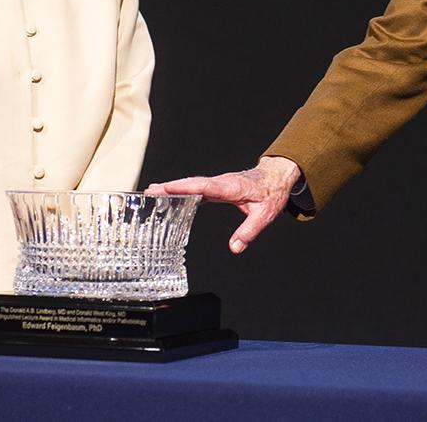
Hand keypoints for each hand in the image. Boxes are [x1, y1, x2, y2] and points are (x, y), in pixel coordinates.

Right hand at [147, 156, 300, 253]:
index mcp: (232, 187)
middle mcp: (222, 183)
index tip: (168, 188)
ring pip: (193, 185)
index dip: (186, 187)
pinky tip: (170, 197)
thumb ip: (249, 232)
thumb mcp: (264, 215)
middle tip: (150, 191)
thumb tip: (235, 247)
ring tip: (152, 193)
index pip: (205, 186)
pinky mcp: (217, 187)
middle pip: (193, 184)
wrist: (276, 178)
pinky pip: (197, 189)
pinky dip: (182, 191)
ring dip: (173, 188)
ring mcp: (218, 184)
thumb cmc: (271, 193)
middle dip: (171, 187)